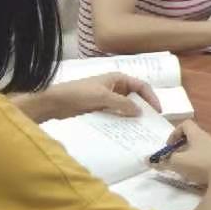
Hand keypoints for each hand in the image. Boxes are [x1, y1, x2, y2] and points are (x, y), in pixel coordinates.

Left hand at [24, 73, 161, 121]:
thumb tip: (140, 112)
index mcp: (118, 78)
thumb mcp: (103, 97)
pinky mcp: (100, 109)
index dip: (151, 97)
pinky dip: (122, 121)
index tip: (157, 112)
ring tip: (139, 129)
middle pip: (135, 97)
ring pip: (125, 107)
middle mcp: (115, 87)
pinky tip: (125, 130)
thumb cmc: (78, 94)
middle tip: (150, 122)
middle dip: (143, 108)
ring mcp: (107, 99)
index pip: (141, 86)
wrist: (54, 103)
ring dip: (132, 116)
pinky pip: (116, 114)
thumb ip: (123, 104)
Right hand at [155, 119, 210, 185]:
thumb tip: (148, 160)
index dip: (175, 133)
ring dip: (197, 156)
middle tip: (178, 159)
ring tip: (191, 170)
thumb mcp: (178, 163)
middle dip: (185, 147)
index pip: (186, 124)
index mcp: (200, 135)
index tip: (170, 147)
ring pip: (207, 149)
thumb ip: (163, 161)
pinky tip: (205, 177)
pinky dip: (208, 165)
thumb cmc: (201, 165)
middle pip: (196, 138)